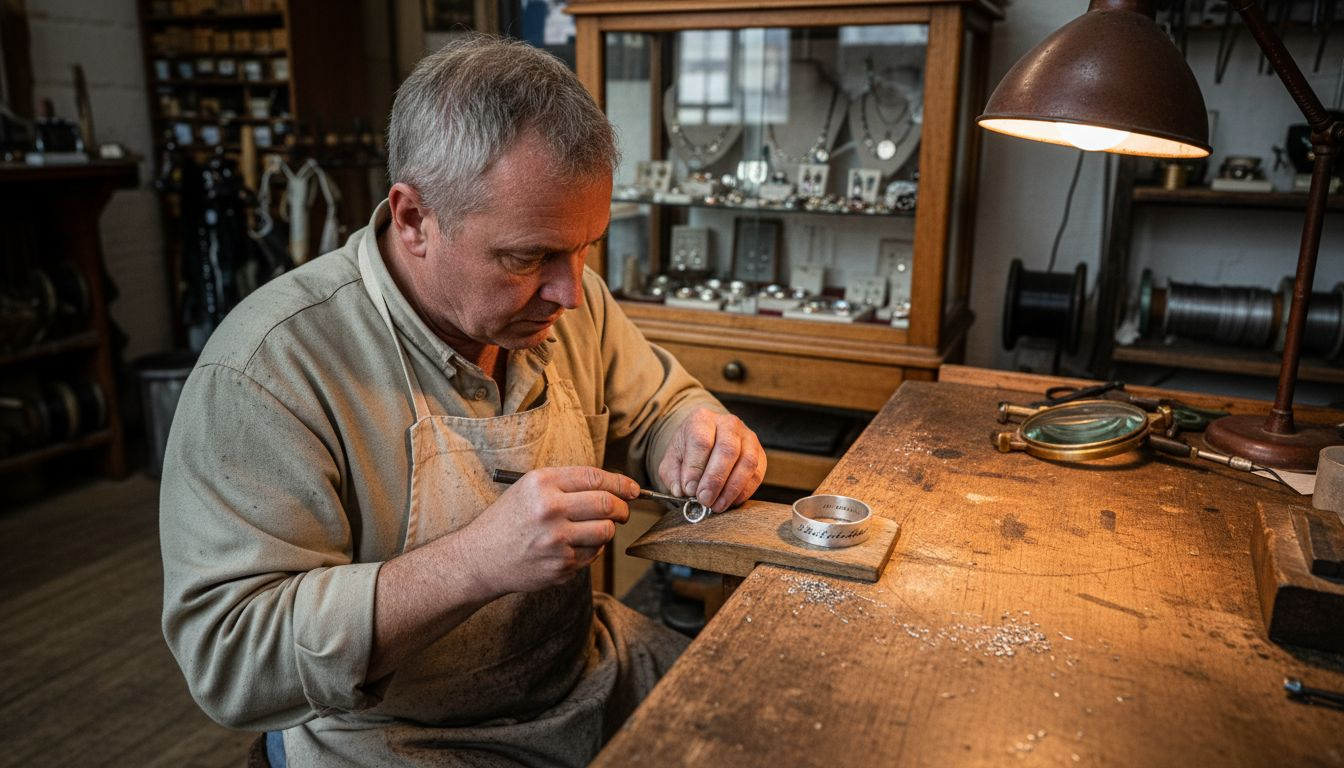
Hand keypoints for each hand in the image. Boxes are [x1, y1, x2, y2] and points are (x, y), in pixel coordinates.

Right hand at [462, 466, 637, 594]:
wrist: (480, 558)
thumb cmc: (509, 519)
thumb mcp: (529, 488)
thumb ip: (567, 483)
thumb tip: (613, 486)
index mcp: (542, 484)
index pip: (595, 478)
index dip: (621, 483)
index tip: (633, 489)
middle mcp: (550, 510)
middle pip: (607, 504)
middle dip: (622, 508)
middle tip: (623, 511)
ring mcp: (556, 540)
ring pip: (605, 532)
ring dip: (607, 530)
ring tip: (594, 529)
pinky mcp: (560, 566)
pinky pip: (592, 555)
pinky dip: (591, 550)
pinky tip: (572, 546)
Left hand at [657, 408, 765, 512]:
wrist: (706, 441)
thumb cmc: (689, 451)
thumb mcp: (673, 459)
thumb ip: (673, 475)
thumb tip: (683, 491)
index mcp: (702, 419)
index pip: (701, 441)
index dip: (695, 468)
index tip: (689, 490)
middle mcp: (728, 424)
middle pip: (727, 450)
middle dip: (715, 480)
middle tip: (704, 500)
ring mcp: (748, 437)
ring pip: (747, 462)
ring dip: (731, 489)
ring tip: (717, 506)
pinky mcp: (760, 454)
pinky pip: (757, 474)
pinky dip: (744, 491)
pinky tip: (730, 502)